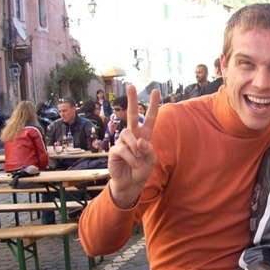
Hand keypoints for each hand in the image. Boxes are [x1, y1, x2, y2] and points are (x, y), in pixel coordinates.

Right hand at [108, 85, 159, 208]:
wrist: (131, 183)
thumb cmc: (142, 170)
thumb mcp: (151, 160)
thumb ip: (148, 150)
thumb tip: (140, 141)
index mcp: (144, 135)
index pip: (149, 118)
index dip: (153, 105)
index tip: (155, 91)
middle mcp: (133, 136)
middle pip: (131, 115)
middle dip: (131, 100)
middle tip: (131, 86)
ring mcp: (122, 142)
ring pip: (127, 133)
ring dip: (135, 147)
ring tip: (138, 158)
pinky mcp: (114, 151)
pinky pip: (122, 149)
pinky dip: (131, 158)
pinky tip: (134, 164)